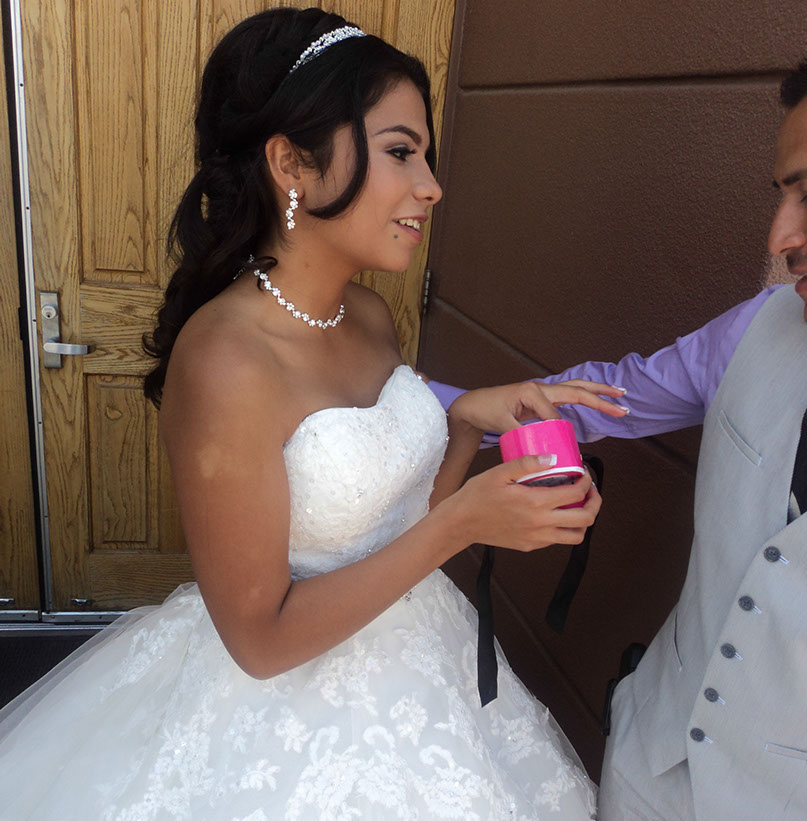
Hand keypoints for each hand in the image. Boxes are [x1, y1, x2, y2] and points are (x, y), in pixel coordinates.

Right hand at [442, 455, 601, 551]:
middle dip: (594, 502)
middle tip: (590, 491)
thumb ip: (527, 463)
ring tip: (578, 506)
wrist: (460, 523)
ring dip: (583, 521)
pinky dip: (564, 528)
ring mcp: (537, 538)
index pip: (576, 493)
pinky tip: (555, 514)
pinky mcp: (530, 546)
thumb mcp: (499, 472)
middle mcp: (541, 523)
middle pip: (585, 519)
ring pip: (576, 536)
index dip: (587, 482)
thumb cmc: (477, 495)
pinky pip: (557, 540)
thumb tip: (553, 458)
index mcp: (535, 502)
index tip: (584, 473)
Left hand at [447, 379, 627, 435]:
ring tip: (620, 396)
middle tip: (622, 405)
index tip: (560, 445)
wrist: (474, 404)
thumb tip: (540, 446)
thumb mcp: (500, 423)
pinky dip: (586, 396)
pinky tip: (600, 400)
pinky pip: (569, 395)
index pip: (554, 414)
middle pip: (577, 390)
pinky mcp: (543, 397)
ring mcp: (543, 391)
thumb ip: (520, 433)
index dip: (558, 430)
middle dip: (600, 398)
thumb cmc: (485, 411)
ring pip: (576, 388)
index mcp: (531, 392)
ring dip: (598, 392)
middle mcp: (541, 387)